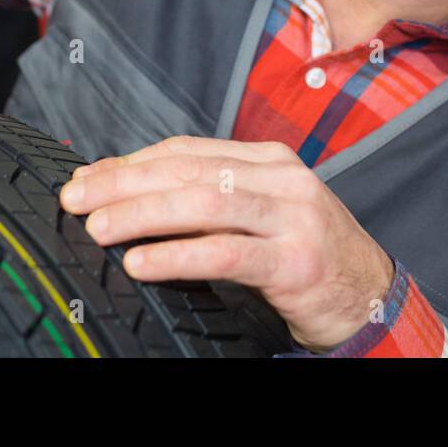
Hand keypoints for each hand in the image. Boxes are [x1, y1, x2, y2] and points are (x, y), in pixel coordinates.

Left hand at [58, 135, 393, 351]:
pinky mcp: (297, 261)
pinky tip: (141, 264)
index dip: (130, 162)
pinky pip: (226, 253)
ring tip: (99, 229)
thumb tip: (124, 189)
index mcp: (268, 159)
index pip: (185, 151)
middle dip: (124, 184)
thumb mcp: (258, 215)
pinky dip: (176, 256)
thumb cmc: (303, 255)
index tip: (85, 179)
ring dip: (142, 215)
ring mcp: (293, 217)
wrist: (371, 297)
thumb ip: (205, 199)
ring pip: (203, 203)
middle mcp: (282, 178)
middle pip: (187, 171)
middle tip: (76, 201)